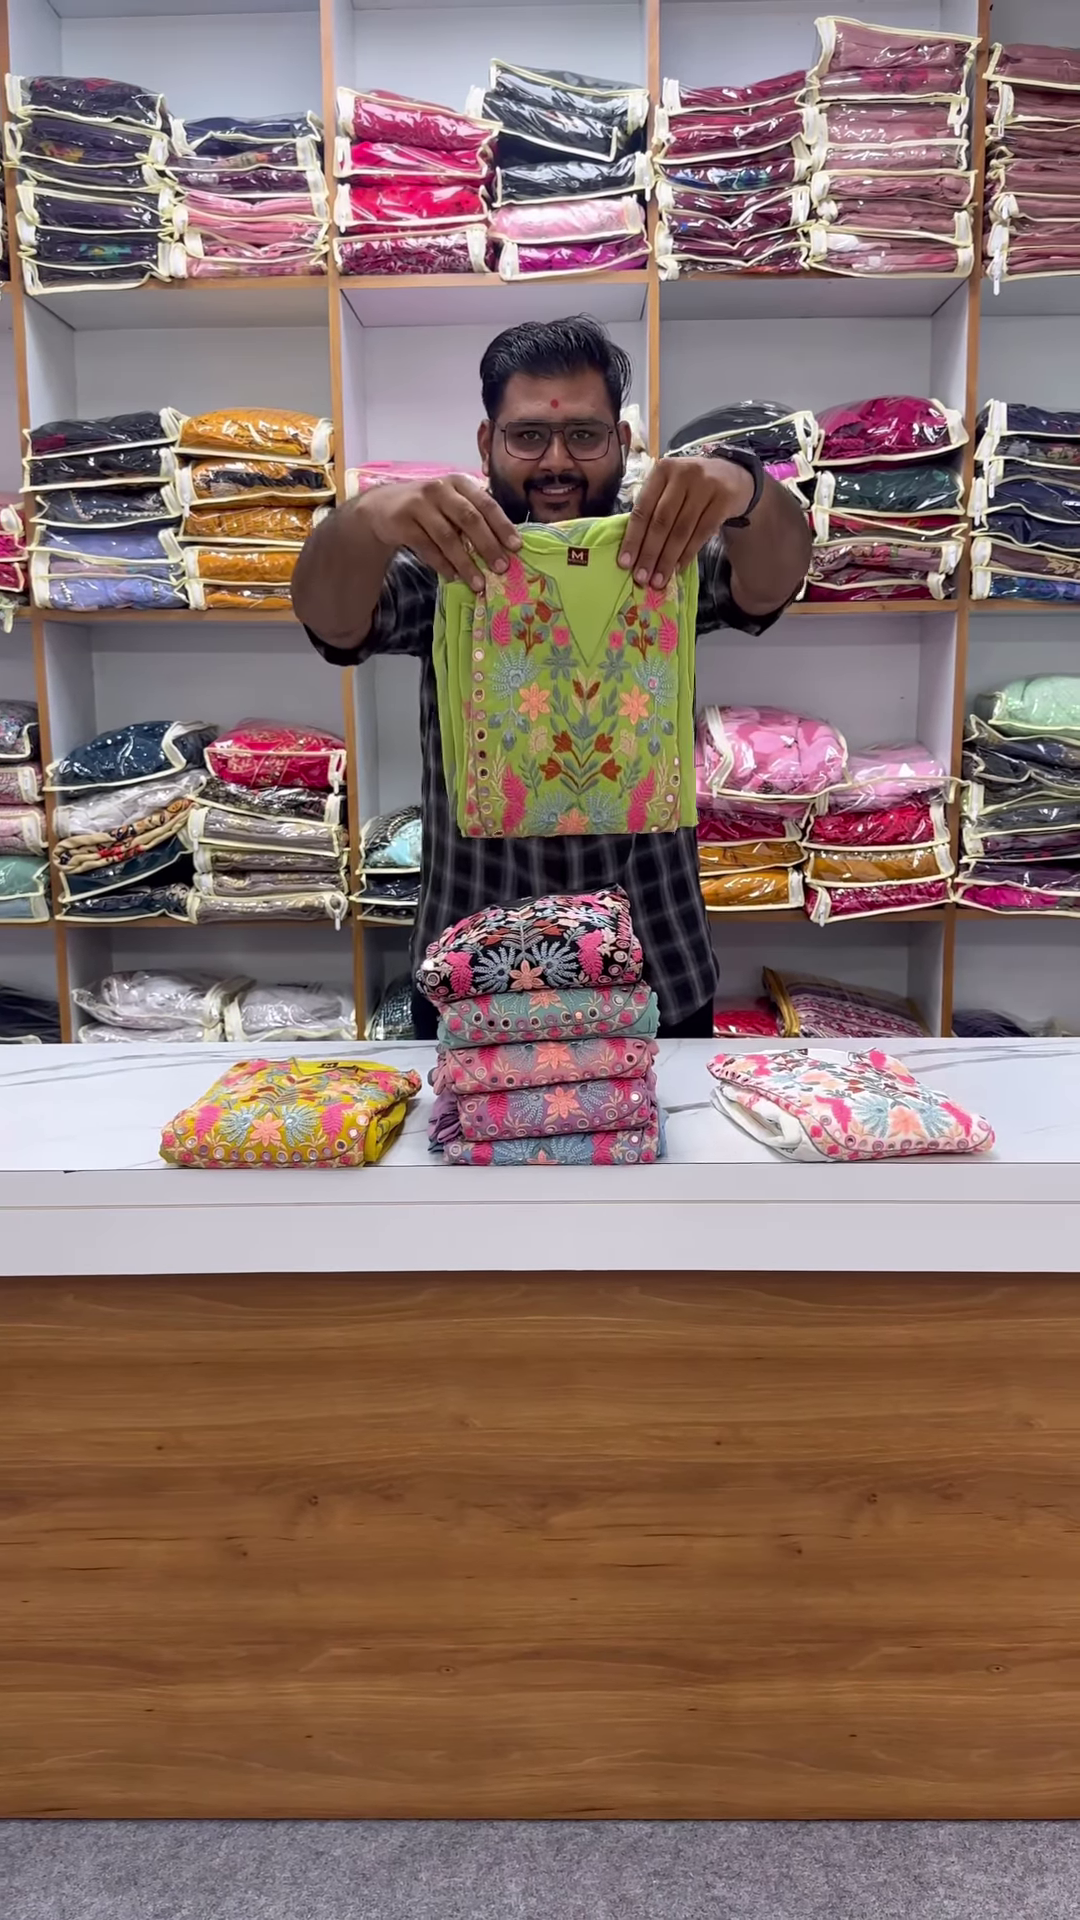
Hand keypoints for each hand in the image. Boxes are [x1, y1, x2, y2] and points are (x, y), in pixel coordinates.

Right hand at [361, 474, 520, 592]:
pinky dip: (442, 565)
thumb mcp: (451, 503)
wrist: (383, 507)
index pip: (486, 503)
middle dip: (488, 545)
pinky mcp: (402, 522)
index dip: (502, 526)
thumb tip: (503, 548)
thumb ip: (473, 517)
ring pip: (448, 537)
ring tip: (479, 583)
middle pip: (469, 519)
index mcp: (459, 483)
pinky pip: (427, 548)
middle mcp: (440, 489)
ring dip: (465, 563)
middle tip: (502, 568)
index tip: (516, 547)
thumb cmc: (428, 508)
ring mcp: (419, 504)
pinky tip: (453, 578)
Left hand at [618, 456, 755, 588]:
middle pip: (661, 521)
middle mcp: (683, 474)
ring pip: (681, 530)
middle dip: (649, 553)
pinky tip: (678, 568)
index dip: (633, 538)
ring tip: (659, 580)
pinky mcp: (724, 499)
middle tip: (641, 578)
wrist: (732, 476)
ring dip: (668, 559)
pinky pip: (702, 533)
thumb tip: (634, 551)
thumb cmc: (691, 487)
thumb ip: (653, 509)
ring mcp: (705, 486)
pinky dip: (688, 553)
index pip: (643, 509)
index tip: (624, 563)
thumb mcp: (670, 487)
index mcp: (663, 470)